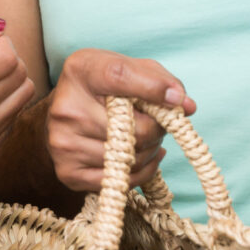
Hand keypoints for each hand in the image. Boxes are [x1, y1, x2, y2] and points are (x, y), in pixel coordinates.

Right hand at [45, 49, 195, 192]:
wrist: (63, 114)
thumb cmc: (101, 88)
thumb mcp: (127, 68)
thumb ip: (160, 80)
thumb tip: (187, 106)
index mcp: (82, 71)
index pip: (120, 76)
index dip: (154, 88)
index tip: (177, 99)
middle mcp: (67, 107)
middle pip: (136, 130)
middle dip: (158, 129)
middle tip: (156, 123)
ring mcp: (65, 142)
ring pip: (132, 158)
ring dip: (149, 150)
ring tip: (142, 137)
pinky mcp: (68, 172)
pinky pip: (122, 180)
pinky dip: (140, 171)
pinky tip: (138, 156)